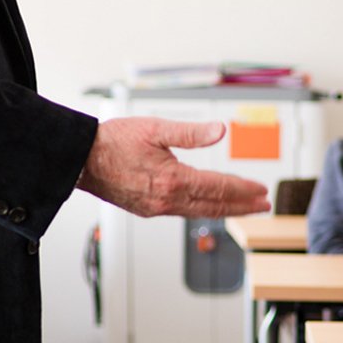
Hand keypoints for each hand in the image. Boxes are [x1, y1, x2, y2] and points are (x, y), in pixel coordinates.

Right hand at [77, 118, 269, 217]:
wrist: (78, 159)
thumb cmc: (112, 142)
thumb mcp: (155, 128)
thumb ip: (191, 133)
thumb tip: (221, 131)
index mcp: (173, 180)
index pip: (219, 188)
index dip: (243, 190)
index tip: (262, 191)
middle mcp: (167, 199)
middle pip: (215, 205)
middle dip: (243, 205)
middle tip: (264, 205)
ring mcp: (158, 208)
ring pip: (201, 212)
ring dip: (226, 210)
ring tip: (245, 208)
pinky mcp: (148, 209)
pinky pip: (184, 213)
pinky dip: (204, 211)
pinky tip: (210, 207)